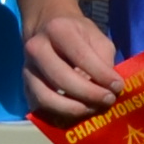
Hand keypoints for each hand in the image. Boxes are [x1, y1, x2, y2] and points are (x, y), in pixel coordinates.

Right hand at [26, 7, 125, 123]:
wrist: (46, 27)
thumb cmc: (76, 33)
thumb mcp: (96, 36)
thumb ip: (104, 58)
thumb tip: (110, 87)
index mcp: (58, 30)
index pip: (80, 56)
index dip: (101, 75)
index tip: (118, 86)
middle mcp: (36, 48)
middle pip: (62, 78)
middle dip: (88, 94)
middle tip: (108, 101)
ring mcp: (27, 70)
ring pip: (46, 97)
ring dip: (73, 109)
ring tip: (93, 109)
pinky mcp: (25, 87)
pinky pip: (40, 107)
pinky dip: (60, 115)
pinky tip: (78, 113)